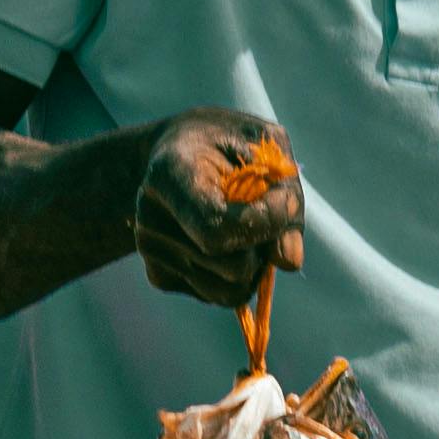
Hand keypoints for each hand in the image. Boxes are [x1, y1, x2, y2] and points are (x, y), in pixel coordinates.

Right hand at [133, 113, 305, 316]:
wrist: (177, 151)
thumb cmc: (227, 143)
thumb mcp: (264, 144)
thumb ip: (285, 195)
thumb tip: (288, 262)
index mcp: (169, 174)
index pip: (218, 229)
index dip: (265, 223)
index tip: (284, 196)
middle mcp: (150, 218)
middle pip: (234, 267)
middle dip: (265, 246)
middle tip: (263, 209)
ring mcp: (152, 251)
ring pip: (231, 291)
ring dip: (256, 264)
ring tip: (247, 225)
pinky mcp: (159, 275)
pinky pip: (220, 296)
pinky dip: (238, 275)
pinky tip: (229, 239)